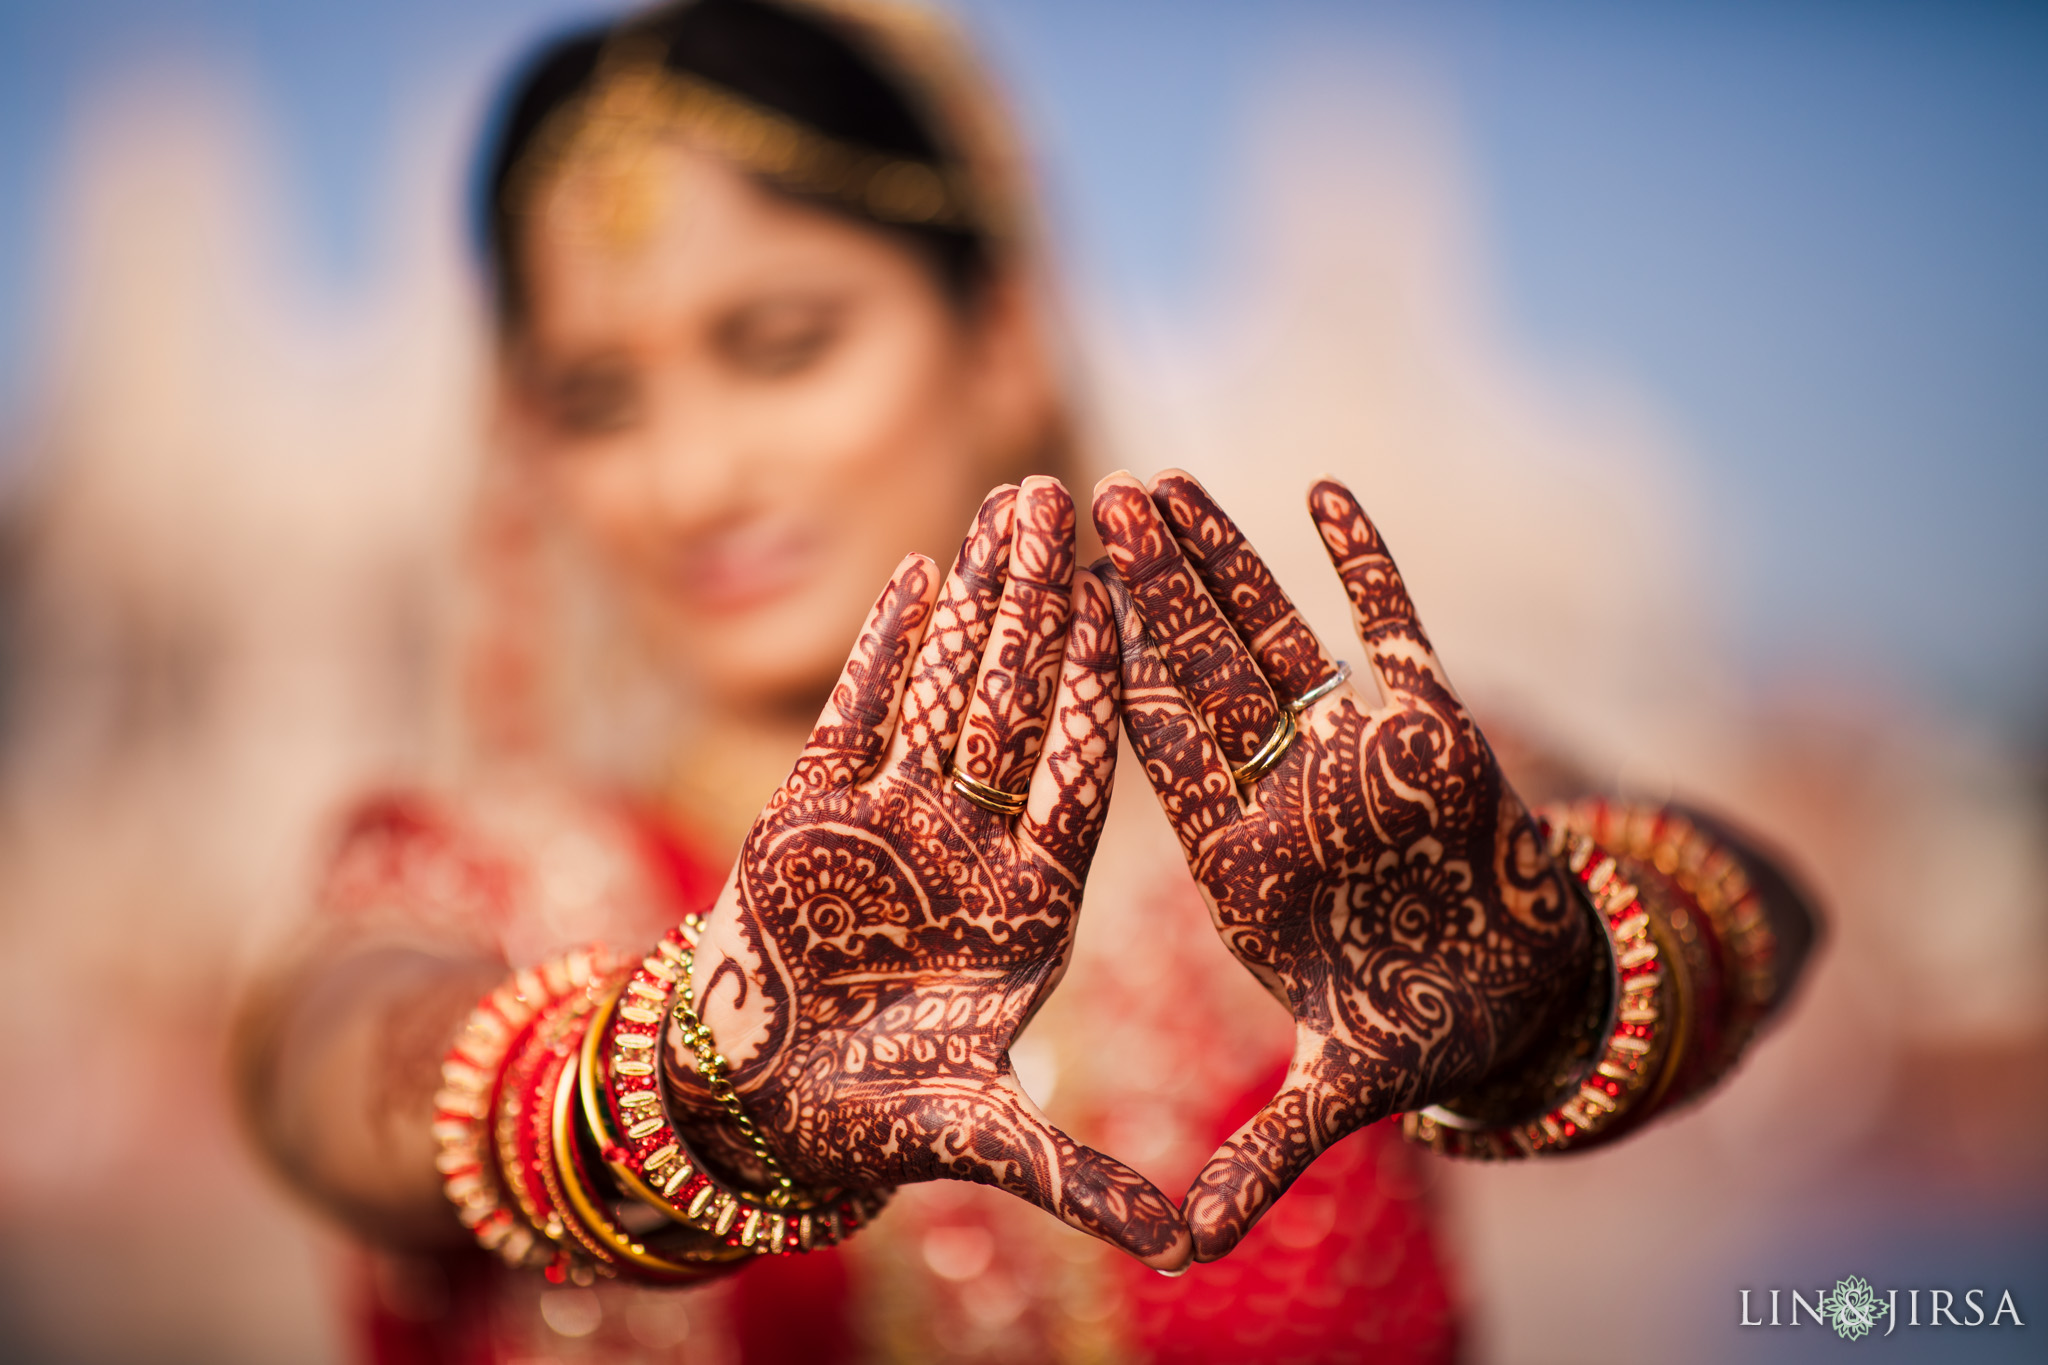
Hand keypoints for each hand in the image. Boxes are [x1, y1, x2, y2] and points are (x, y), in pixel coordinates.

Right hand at [668, 478, 1191, 1269]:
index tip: (1131, 610)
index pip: (1076, 779)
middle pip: (1016, 706)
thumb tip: (1183, 1244)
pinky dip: (883, 649)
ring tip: (1012, 507)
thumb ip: (1075, 1175)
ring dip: (975, 602)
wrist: (749, 1109)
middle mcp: (969, 847)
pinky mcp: (812, 813)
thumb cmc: (870, 1123)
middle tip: (1079, 500)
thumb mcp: (983, 1138)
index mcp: (1027, 906)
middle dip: (1043, 605)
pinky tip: (918, 574)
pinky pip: (853, 716)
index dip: (1099, 692)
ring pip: (942, 691)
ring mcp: (892, 823)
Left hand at [1093, 470, 1589, 1260]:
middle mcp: (1287, 791)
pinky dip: (1369, 561)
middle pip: (1203, 673)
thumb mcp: (1339, 1088)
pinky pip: (1399, 626)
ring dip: (1227, 557)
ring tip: (1156, 482)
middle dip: (1145, 590)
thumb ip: (1264, 1152)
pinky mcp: (1437, 723)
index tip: (1052, 612)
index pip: (1162, 756)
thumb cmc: (1417, 1032)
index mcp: (1244, 859)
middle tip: (1076, 504)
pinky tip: (1322, 490)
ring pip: (1280, 635)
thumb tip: (1181, 1254)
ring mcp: (1356, 749)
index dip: (1111, 681)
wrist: (1516, 998)